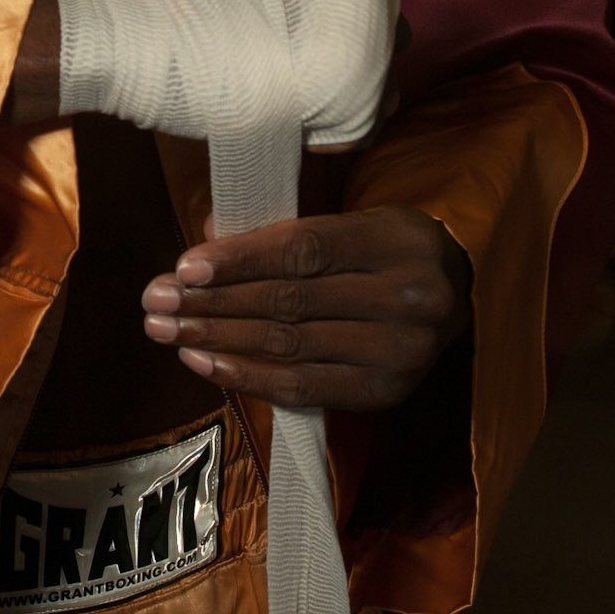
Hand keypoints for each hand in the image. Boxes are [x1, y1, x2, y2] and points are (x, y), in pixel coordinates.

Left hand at [141, 204, 471, 410]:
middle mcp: (402, 300)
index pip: (303, 250)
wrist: (459, 291)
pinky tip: (205, 361)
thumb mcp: (350, 221)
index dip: (239, 260)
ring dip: (217, 338)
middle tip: (156, 301)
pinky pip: (303, 387)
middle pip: (289, 301)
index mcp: (391, 243)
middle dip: (212, 302)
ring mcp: (398, 352)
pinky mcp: (385, 392)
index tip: (184, 267)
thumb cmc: (387, 249)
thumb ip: (283, 228)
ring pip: (289, 346)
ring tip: (167, 331)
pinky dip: (247, 375)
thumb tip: (206, 236)